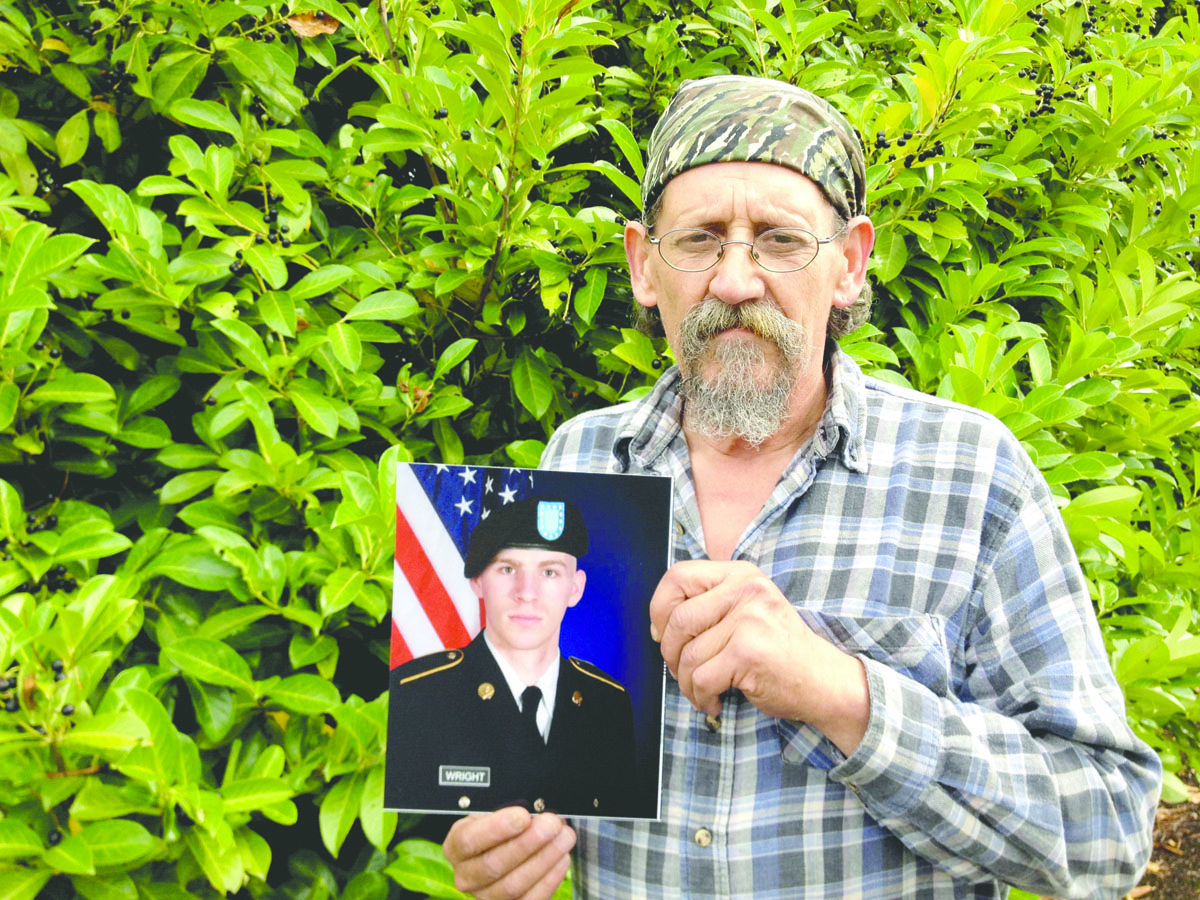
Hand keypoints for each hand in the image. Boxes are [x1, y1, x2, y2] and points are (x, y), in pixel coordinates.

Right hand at [443, 807, 574, 899]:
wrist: (499, 849)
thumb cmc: (498, 830)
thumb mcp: (495, 814)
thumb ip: (510, 814)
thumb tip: (537, 811)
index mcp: (457, 846)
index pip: (469, 840)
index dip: (497, 828)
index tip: (523, 816)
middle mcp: (466, 875)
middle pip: (494, 864)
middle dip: (528, 842)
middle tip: (551, 824)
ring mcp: (486, 895)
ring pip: (513, 885)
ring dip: (544, 859)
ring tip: (563, 839)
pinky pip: (530, 899)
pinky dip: (550, 879)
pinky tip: (562, 859)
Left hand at [648, 560, 869, 752]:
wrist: (824, 680)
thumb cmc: (779, 650)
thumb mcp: (748, 610)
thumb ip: (710, 606)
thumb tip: (658, 626)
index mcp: (741, 574)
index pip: (678, 575)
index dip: (660, 607)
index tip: (662, 633)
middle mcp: (746, 590)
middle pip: (677, 619)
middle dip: (669, 654)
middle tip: (681, 671)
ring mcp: (749, 620)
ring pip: (687, 655)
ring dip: (686, 683)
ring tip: (702, 691)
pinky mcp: (748, 652)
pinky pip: (701, 678)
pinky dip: (700, 697)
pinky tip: (714, 701)